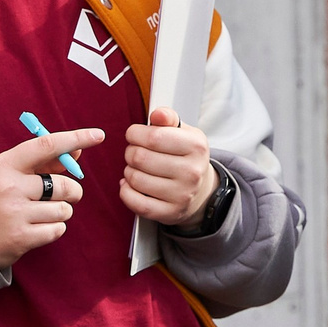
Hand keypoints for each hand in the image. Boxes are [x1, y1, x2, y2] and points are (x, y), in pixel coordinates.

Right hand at [0, 127, 99, 269]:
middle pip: (64, 184)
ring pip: (64, 209)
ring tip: (40, 214)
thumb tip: (77, 151)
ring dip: (60, 212)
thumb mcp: (6, 174)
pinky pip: (58, 229)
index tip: (98, 135)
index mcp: (3, 165)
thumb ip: (41, 163)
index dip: (75, 138)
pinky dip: (53, 229)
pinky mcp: (20, 238)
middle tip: (62, 195)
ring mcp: (14, 214)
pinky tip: (35, 228)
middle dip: (71, 191)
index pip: (46, 145)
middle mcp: (9, 187)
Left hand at [123, 108, 218, 227]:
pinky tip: (131, 185)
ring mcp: (182, 194)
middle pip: (140, 157)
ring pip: (135, 179)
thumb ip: (168, 118)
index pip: (153, 136)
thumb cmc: (186, 157)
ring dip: (129, 171)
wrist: (201, 191)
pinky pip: (135, 202)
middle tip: (136, 152)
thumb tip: (158, 114)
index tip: (135, 135)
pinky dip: (126, 192)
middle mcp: (192, 171)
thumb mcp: (184, 133)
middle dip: (130, 152)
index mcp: (196, 146)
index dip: (135, 134)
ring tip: (138, 168)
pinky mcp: (170, 212)